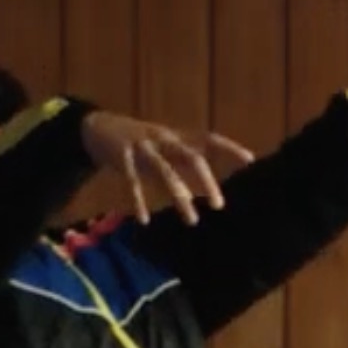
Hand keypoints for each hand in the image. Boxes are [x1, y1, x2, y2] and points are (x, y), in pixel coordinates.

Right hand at [76, 109, 250, 224]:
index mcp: (176, 137)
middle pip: (191, 157)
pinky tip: (144, 219)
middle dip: (207, 180)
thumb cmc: (138, 143)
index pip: (208, 139)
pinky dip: (138, 199)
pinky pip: (132, 180)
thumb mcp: (164, 149)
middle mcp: (164, 139)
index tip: (250, 160)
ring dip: (180, 195)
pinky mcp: (122, 155)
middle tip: (219, 206)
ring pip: (166, 171)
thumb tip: (209, 187)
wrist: (97, 126)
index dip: (229, 147)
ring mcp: (143, 146)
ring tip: (192, 220)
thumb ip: (184, 164)